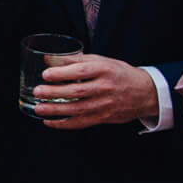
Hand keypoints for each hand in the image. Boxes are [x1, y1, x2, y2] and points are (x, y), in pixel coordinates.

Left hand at [30, 55, 162, 129]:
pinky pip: (81, 123)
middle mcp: (106, 87)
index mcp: (105, 69)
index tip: (46, 74)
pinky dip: (64, 124)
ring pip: (78, 109)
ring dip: (56, 110)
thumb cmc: (118, 74)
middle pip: (77, 91)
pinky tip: (49, 122)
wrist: (145, 92)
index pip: (82, 71)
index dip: (63, 73)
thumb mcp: (101, 61)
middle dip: (55, 92)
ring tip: (39, 108)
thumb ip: (76, 60)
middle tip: (37, 91)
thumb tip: (48, 59)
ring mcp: (105, 104)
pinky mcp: (104, 118)